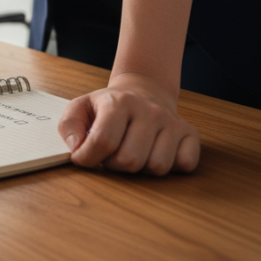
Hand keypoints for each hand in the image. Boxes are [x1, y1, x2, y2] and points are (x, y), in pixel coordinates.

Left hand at [57, 72, 199, 175]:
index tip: (82, 159)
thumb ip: (69, 126)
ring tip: (132, 151)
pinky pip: (184, 165)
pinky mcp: (190, 133)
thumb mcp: (81, 107)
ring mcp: (172, 121)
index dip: (88, 158)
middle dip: (115, 165)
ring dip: (141, 168)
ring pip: (157, 167)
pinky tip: (155, 152)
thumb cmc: (108, 106)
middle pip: (130, 160)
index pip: (103, 142)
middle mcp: (149, 110)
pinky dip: (169, 167)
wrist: (143, 91)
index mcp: (119, 102)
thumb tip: (76, 149)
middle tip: (111, 154)